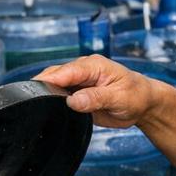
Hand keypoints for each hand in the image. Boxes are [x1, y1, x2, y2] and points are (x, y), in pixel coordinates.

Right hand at [32, 55, 162, 128]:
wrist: (143, 103)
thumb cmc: (136, 96)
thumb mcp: (119, 98)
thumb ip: (96, 98)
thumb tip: (73, 101)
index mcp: (93, 65)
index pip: (66, 71)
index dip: (50, 80)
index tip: (36, 89)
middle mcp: (83, 71)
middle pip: (55, 76)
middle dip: (43, 86)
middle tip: (32, 101)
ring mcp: (78, 82)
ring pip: (54, 85)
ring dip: (46, 94)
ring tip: (36, 107)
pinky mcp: (77, 93)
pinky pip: (60, 96)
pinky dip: (52, 101)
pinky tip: (46, 109)